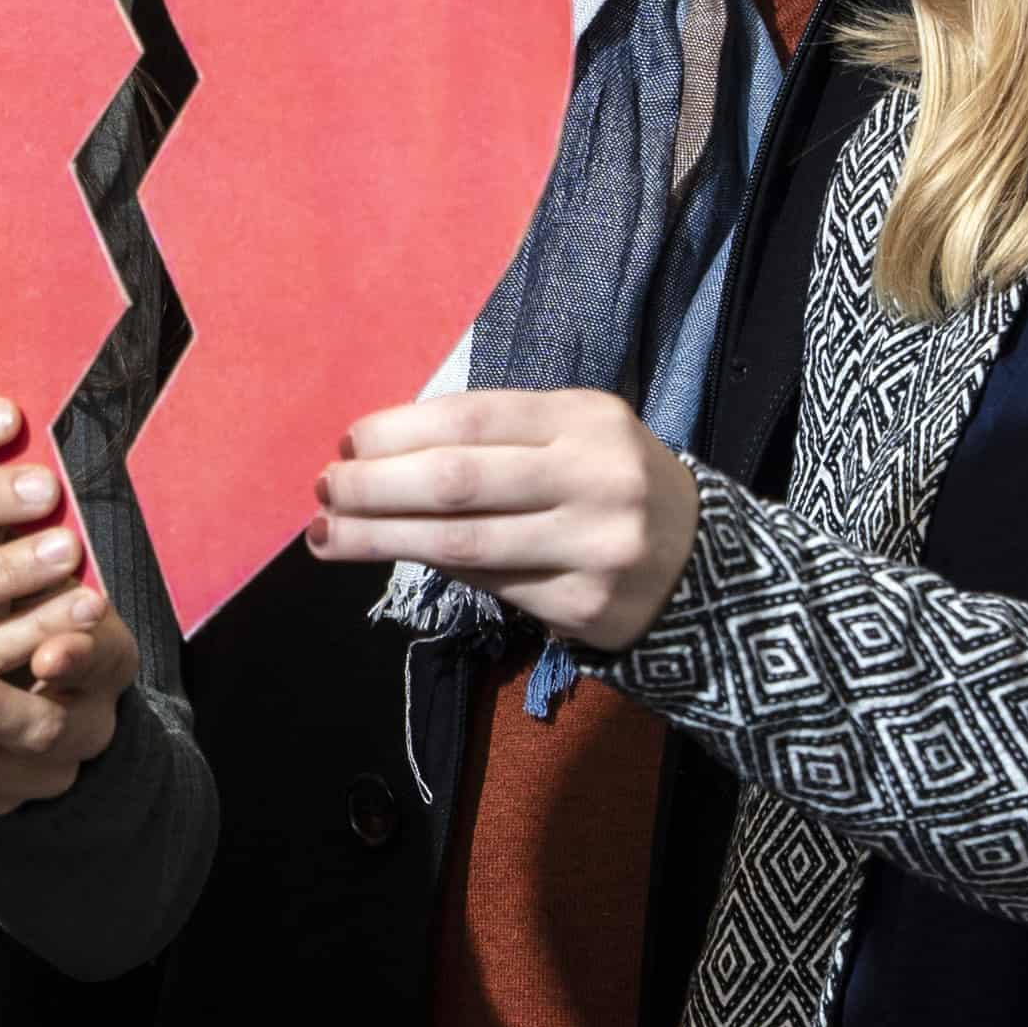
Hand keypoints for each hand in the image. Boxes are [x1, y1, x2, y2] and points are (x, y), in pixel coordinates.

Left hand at [308, 388, 697, 651]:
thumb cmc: (609, 485)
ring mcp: (595, 547)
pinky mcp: (586, 607)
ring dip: (380, 540)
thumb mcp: (573, 436)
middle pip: (458, 481)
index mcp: (587, 418)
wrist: (704, 565)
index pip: (472, 418)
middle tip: (323, 491)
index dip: (397, 432)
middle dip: (375, 488)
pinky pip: (490, 587)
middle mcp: (596, 478)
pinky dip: (434, 570)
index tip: (346, 445)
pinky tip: (395, 558)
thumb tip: (380, 456)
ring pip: (463, 544)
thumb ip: (495, 440)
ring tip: (327, 535)